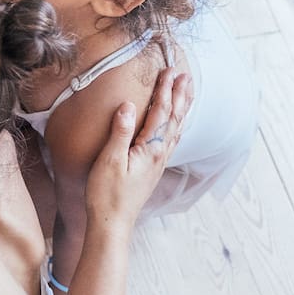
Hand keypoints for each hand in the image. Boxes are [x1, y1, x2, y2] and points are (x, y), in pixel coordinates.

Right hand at [84, 69, 191, 230]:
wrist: (113, 222)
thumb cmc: (107, 194)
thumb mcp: (109, 160)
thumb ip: (120, 131)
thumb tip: (127, 104)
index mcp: (150, 149)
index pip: (160, 113)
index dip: (165, 91)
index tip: (168, 71)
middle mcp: (159, 154)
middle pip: (174, 118)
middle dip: (179, 95)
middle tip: (185, 75)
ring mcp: (158, 162)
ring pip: (175, 129)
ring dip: (181, 109)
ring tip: (187, 92)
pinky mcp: (153, 169)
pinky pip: (171, 141)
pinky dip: (176, 126)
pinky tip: (176, 125)